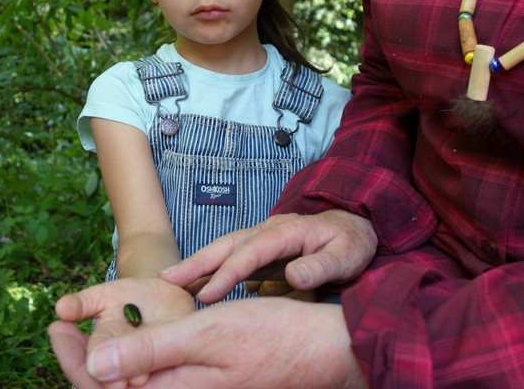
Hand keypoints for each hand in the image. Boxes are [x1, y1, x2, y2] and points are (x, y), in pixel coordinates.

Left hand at [53, 296, 366, 388]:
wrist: (328, 351)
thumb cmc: (273, 337)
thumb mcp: (206, 335)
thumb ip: (150, 351)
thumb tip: (93, 367)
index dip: (70, 361)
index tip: (54, 325)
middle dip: (80, 363)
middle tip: (59, 325)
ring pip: (134, 388)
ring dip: (104, 363)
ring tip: (83, 330)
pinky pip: (158, 382)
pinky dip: (135, 363)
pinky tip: (130, 337)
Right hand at [161, 209, 376, 303]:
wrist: (356, 227)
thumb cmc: (352, 242)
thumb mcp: (347, 254)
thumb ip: (322, 266)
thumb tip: (294, 276)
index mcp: (287, 231)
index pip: (251, 252)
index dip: (228, 273)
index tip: (208, 295)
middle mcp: (269, 231)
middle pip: (227, 245)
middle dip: (195, 263)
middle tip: (166, 281)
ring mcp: (263, 239)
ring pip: (224, 251)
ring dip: (197, 266)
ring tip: (170, 283)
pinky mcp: (262, 251)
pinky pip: (233, 260)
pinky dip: (212, 271)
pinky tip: (197, 288)